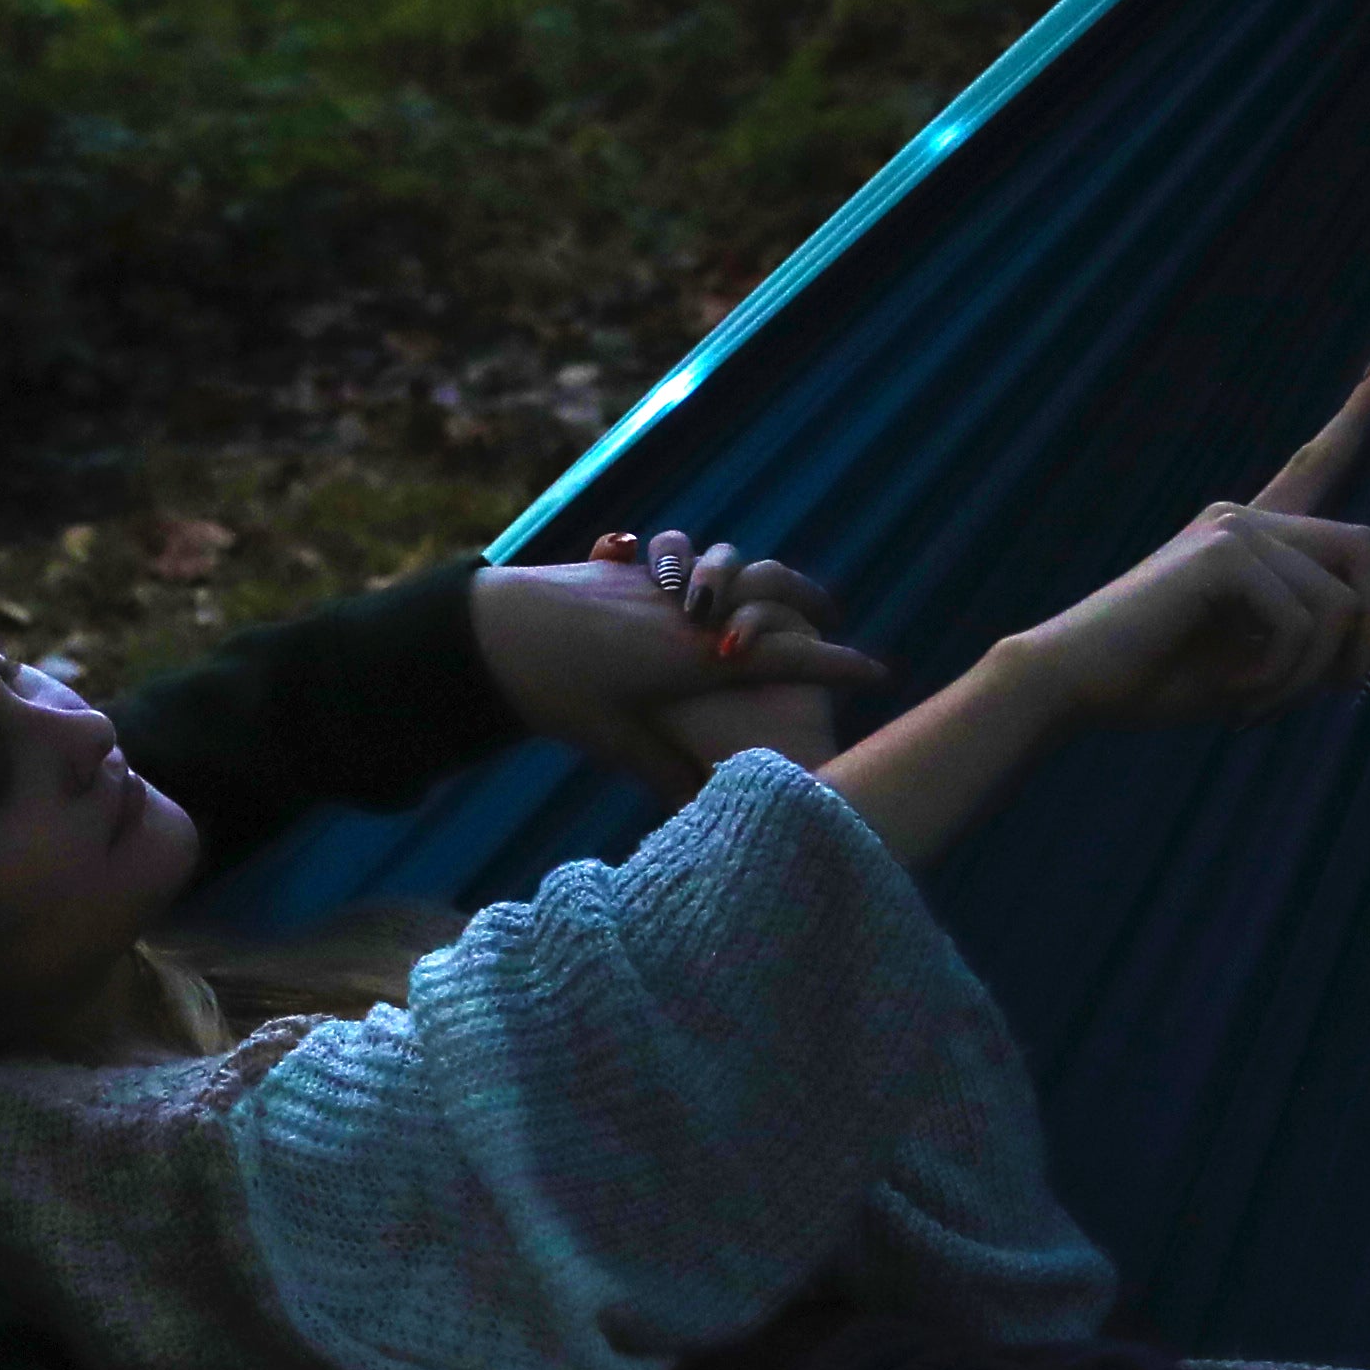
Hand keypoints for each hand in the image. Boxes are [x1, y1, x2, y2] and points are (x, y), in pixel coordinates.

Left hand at [474, 538, 885, 793]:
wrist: (491, 632)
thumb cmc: (556, 696)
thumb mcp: (615, 742)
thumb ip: (666, 771)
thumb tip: (706, 811)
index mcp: (695, 656)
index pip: (785, 656)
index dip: (835, 665)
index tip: (878, 674)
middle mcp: (687, 611)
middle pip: (767, 590)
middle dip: (806, 602)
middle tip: (831, 617)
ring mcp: (659, 582)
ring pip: (724, 563)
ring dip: (748, 579)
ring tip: (756, 608)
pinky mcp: (628, 569)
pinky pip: (676, 558)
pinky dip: (694, 568)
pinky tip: (685, 592)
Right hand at [1000, 356, 1369, 734]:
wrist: (1069, 685)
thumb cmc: (1152, 683)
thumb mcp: (1250, 666)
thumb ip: (1311, 646)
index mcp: (1246, 536)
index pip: (1315, 462)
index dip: (1358, 414)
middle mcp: (1242, 517)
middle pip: (1364, 547)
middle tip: (1345, 689)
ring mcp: (1232, 527)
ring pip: (1340, 603)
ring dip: (1310, 675)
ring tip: (1258, 706)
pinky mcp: (1221, 552)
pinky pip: (1302, 622)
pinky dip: (1280, 675)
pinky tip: (1233, 690)